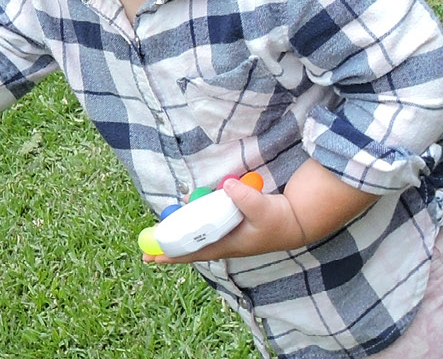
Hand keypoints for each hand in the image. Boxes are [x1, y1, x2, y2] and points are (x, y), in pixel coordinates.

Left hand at [143, 176, 314, 263]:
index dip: (170, 254)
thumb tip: (226, 185)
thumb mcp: (262, 208)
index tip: (149, 257)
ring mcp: (226, 235)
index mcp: (226, 245)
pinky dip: (194, 220)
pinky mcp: (231, 226)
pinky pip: (206, 226)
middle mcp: (223, 243)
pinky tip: (187, 211)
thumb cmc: (279, 220)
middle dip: (168, 245)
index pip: (192, 252)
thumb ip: (244, 197)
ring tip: (161, 229)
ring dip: (179, 233)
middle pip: (189, 246)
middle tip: (145, 244)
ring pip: (196, 236)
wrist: (297, 221)